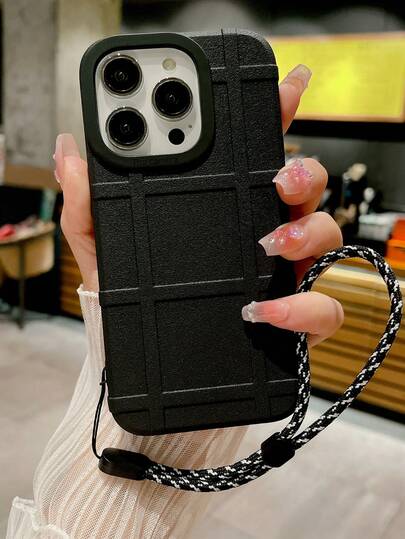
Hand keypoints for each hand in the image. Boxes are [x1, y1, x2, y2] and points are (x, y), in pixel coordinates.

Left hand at [55, 64, 342, 346]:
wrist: (143, 369)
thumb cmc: (131, 307)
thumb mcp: (104, 252)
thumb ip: (89, 205)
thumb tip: (71, 154)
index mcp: (223, 210)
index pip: (255, 156)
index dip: (275, 117)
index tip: (284, 90)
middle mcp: (260, 234)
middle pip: (304, 187)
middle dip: (302, 171)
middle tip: (279, 177)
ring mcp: (282, 274)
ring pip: (324, 235)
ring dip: (307, 232)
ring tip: (270, 244)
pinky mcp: (293, 320)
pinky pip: (322, 307)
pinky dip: (303, 307)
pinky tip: (266, 310)